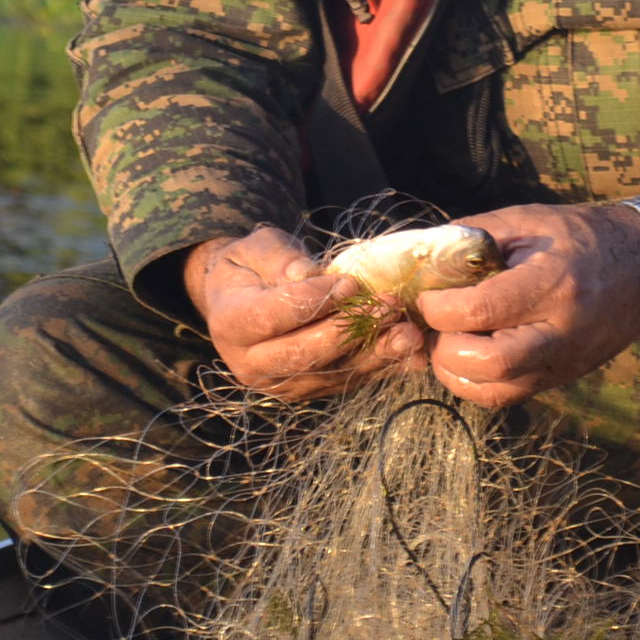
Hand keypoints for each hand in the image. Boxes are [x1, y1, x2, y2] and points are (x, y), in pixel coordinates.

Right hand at [183, 226, 424, 401]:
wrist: (242, 299)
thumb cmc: (252, 267)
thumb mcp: (259, 249)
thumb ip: (281, 259)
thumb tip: (308, 273)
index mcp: (230, 323)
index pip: (273, 317)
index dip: (315, 301)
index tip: (350, 283)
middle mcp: (250, 363)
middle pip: (303, 354)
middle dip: (350, 330)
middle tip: (387, 306)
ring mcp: (280, 384)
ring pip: (330, 373)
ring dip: (373, 354)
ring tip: (408, 333)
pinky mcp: (307, 390)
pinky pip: (345, 381)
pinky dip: (379, 367)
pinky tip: (408, 353)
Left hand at [413, 201, 639, 409]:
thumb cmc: (581, 236)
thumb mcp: (527, 220)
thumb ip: (473, 237)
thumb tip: (423, 257)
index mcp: (553, 283)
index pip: (482, 309)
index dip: (440, 307)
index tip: (427, 295)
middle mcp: (561, 331)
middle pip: (489, 363)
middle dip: (446, 347)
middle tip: (436, 324)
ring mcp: (564, 362)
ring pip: (495, 391)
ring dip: (456, 372)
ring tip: (448, 340)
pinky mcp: (561, 378)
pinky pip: (508, 396)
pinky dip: (476, 382)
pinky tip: (468, 356)